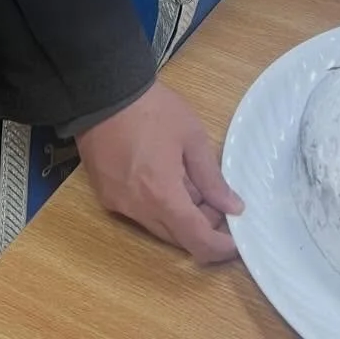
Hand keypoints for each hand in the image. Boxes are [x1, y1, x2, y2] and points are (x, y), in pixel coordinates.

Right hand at [76, 81, 242, 263]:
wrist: (103, 91)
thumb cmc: (152, 109)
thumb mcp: (191, 136)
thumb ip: (212, 177)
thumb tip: (232, 206)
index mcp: (162, 196)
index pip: (196, 240)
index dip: (219, 247)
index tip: (236, 240)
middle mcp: (138, 209)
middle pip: (176, 238)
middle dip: (201, 228)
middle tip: (218, 204)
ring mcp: (118, 204)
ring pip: (157, 227)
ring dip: (179, 217)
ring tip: (192, 185)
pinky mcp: (105, 194)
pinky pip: (138, 213)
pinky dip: (157, 206)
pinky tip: (164, 178)